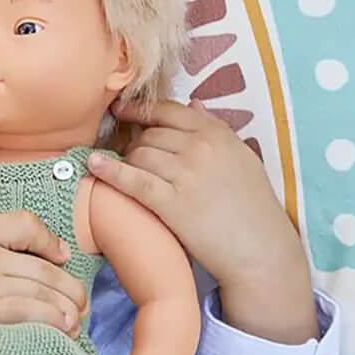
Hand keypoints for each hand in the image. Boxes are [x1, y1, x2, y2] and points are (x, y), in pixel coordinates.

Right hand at [0, 188, 88, 354]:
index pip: (23, 225)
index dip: (49, 238)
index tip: (61, 254)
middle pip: (41, 265)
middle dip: (68, 282)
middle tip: (80, 297)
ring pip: (41, 290)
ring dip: (66, 304)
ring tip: (77, 316)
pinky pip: (30, 313)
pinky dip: (52, 319)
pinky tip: (64, 328)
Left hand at [87, 100, 317, 342]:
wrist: (260, 250)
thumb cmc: (253, 207)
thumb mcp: (243, 158)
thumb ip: (217, 129)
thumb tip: (194, 104)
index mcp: (217, 134)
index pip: (169, 111)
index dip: (141, 110)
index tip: (121, 111)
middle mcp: (200, 148)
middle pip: (150, 135)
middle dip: (136, 144)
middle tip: (132, 159)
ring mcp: (185, 174)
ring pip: (139, 154)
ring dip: (127, 161)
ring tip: (127, 174)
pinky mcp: (171, 202)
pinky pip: (133, 180)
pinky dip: (110, 171)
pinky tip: (94, 165)